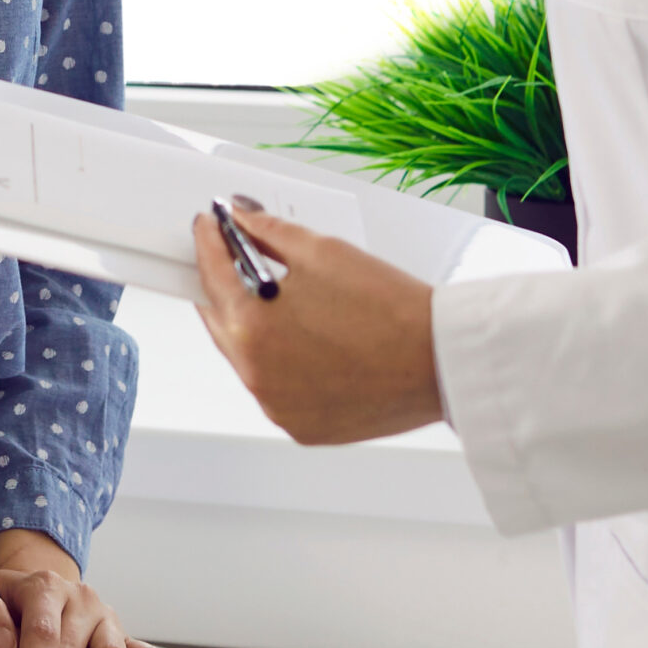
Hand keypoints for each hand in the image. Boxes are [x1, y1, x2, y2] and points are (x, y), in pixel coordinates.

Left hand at [193, 204, 443, 443]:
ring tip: (276, 297)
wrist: (439, 362)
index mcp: (253, 327)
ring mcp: (277, 406)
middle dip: (222, 283)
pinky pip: (275, 388)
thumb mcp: (323, 251)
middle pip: (219, 318)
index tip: (210, 227)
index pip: (211, 274)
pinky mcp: (301, 426)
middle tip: (231, 257)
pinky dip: (279, 362)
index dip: (208, 242)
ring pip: (245, 356)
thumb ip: (269, 233)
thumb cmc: (390, 309)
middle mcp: (257, 373)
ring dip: (250, 324)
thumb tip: (242, 220)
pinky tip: (302, 339)